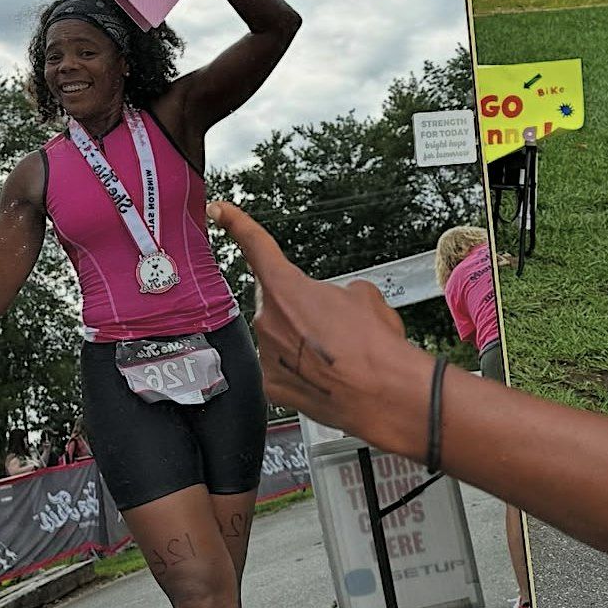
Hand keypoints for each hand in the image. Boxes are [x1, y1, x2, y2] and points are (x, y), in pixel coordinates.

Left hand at [207, 200, 427, 446]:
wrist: (387, 396)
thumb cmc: (376, 348)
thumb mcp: (365, 296)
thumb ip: (336, 291)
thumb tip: (337, 304)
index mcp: (286, 288)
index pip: (256, 246)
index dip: (236, 223)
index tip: (220, 211)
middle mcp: (269, 320)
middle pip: (277, 302)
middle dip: (301, 309)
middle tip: (334, 326)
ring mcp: (268, 355)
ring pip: (280, 337)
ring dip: (303, 341)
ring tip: (337, 354)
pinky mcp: (274, 386)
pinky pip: (282, 367)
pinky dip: (302, 370)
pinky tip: (327, 375)